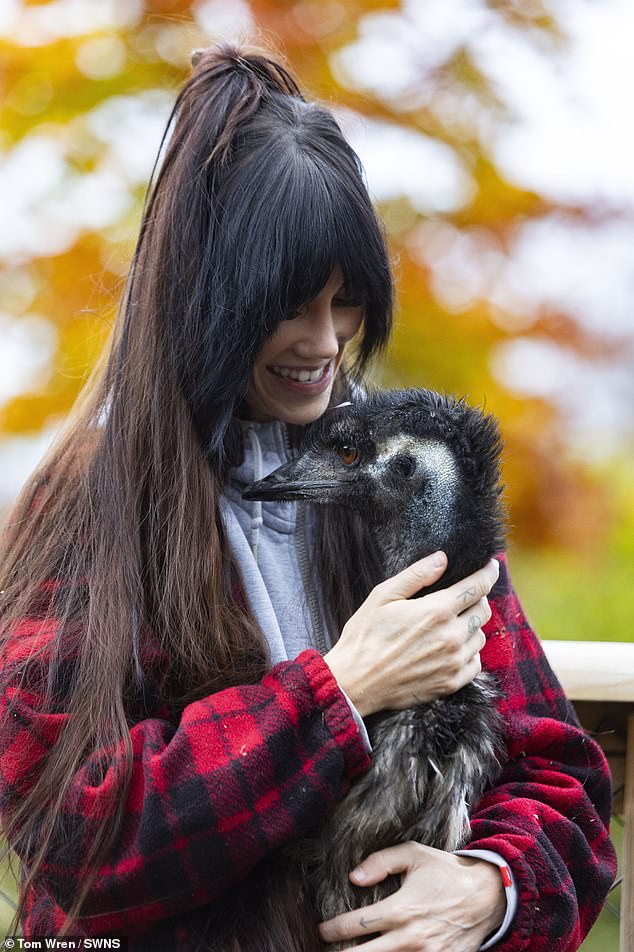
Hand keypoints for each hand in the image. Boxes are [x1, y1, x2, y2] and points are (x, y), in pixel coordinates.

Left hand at [318, 842, 505, 950]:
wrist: (487, 896)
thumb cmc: (446, 872)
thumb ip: (382, 861)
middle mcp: (411, 937)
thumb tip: (354, 876)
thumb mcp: (414, 854)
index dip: (333, 930)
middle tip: (328, 951)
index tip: (323, 931)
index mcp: (401, 909)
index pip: (357, 925)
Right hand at [324, 553, 498, 716]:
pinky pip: (475, 662)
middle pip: (483, 610)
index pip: (477, 587)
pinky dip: (468, 652)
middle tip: (461, 597)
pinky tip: (449, 649)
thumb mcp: (383, 596)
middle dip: (477, 599)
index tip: (491, 566)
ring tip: (449, 625)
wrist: (355, 682)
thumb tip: (443, 559)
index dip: (488, 573)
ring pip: (480, 636)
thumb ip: (417, 575)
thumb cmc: (365, 635)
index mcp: (436, 611)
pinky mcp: (451, 683)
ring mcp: (453, 662)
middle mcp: (451, 637)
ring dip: (471, 627)